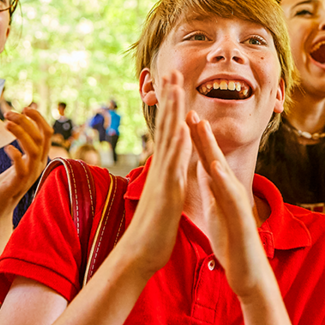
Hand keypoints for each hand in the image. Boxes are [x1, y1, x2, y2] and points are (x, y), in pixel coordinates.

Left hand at [0, 108, 49, 227]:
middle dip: (26, 121)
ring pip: (34, 149)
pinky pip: (21, 167)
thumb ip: (21, 149)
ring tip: (7, 122)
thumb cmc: (1, 187)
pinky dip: (15, 155)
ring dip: (21, 133)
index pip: (47, 133)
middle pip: (41, 137)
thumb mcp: (16, 164)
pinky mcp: (16, 185)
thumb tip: (20, 125)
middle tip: (8, 113)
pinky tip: (7, 147)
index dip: (38, 118)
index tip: (25, 107)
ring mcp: (28, 176)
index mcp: (37, 159)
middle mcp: (37, 166)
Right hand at [120, 73, 190, 276]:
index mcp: (164, 167)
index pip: (169, 130)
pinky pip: (174, 166)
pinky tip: (184, 129)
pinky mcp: (168, 193)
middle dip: (170, 98)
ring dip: (173, 113)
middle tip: (172, 71)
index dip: (172, 106)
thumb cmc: (154, 226)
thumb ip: (168, 174)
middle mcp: (161, 167)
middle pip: (166, 126)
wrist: (140, 254)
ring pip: (169, 139)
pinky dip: (179, 146)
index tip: (175, 82)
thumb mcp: (165, 193)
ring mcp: (163, 178)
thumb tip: (168, 161)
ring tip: (177, 89)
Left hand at [191, 113, 272, 302]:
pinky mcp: (240, 220)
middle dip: (202, 135)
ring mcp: (237, 204)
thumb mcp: (216, 210)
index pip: (206, 160)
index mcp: (221, 191)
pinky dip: (223, 181)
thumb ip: (212, 189)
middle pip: (215, 158)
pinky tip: (215, 168)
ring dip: (212, 149)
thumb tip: (203, 171)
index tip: (182, 116)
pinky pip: (231, 198)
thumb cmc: (232, 241)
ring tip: (201, 127)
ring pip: (223, 172)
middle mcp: (230, 192)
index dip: (194, 139)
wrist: (248, 273)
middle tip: (190, 110)